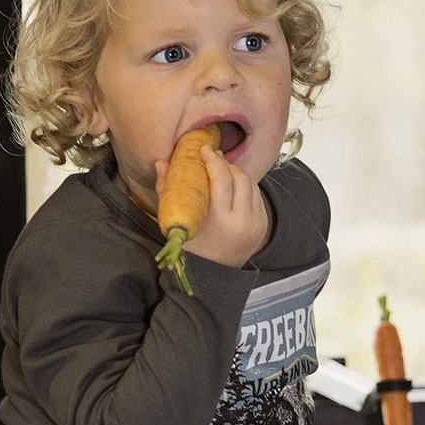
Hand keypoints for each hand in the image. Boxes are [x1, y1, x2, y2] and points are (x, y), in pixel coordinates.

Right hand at [155, 146, 269, 268]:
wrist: (217, 274)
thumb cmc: (193, 248)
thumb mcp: (179, 223)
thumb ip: (167, 191)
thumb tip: (161, 162)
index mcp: (221, 222)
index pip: (222, 180)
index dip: (214, 160)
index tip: (204, 150)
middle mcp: (243, 222)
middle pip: (239, 177)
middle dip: (225, 164)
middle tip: (211, 157)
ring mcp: (256, 223)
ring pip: (250, 184)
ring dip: (235, 173)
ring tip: (220, 170)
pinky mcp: (263, 223)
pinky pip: (256, 195)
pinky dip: (243, 186)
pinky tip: (231, 186)